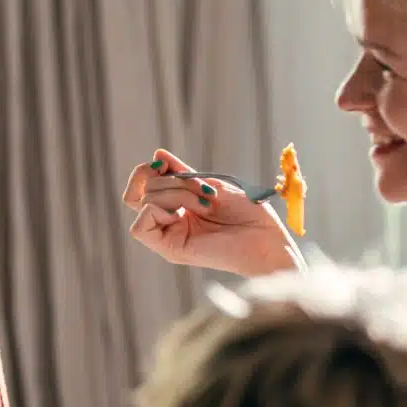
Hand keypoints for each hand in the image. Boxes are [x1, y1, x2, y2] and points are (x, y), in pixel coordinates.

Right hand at [122, 149, 294, 275]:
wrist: (267, 238)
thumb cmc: (248, 214)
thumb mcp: (211, 185)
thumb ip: (183, 174)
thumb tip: (158, 155)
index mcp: (177, 208)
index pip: (142, 188)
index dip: (146, 171)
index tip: (165, 164)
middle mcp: (169, 223)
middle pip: (144, 191)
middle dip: (174, 181)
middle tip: (205, 191)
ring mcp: (169, 237)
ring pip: (144, 203)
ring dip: (176, 194)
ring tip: (206, 203)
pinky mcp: (170, 250)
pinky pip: (140, 228)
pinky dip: (159, 210)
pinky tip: (185, 214)